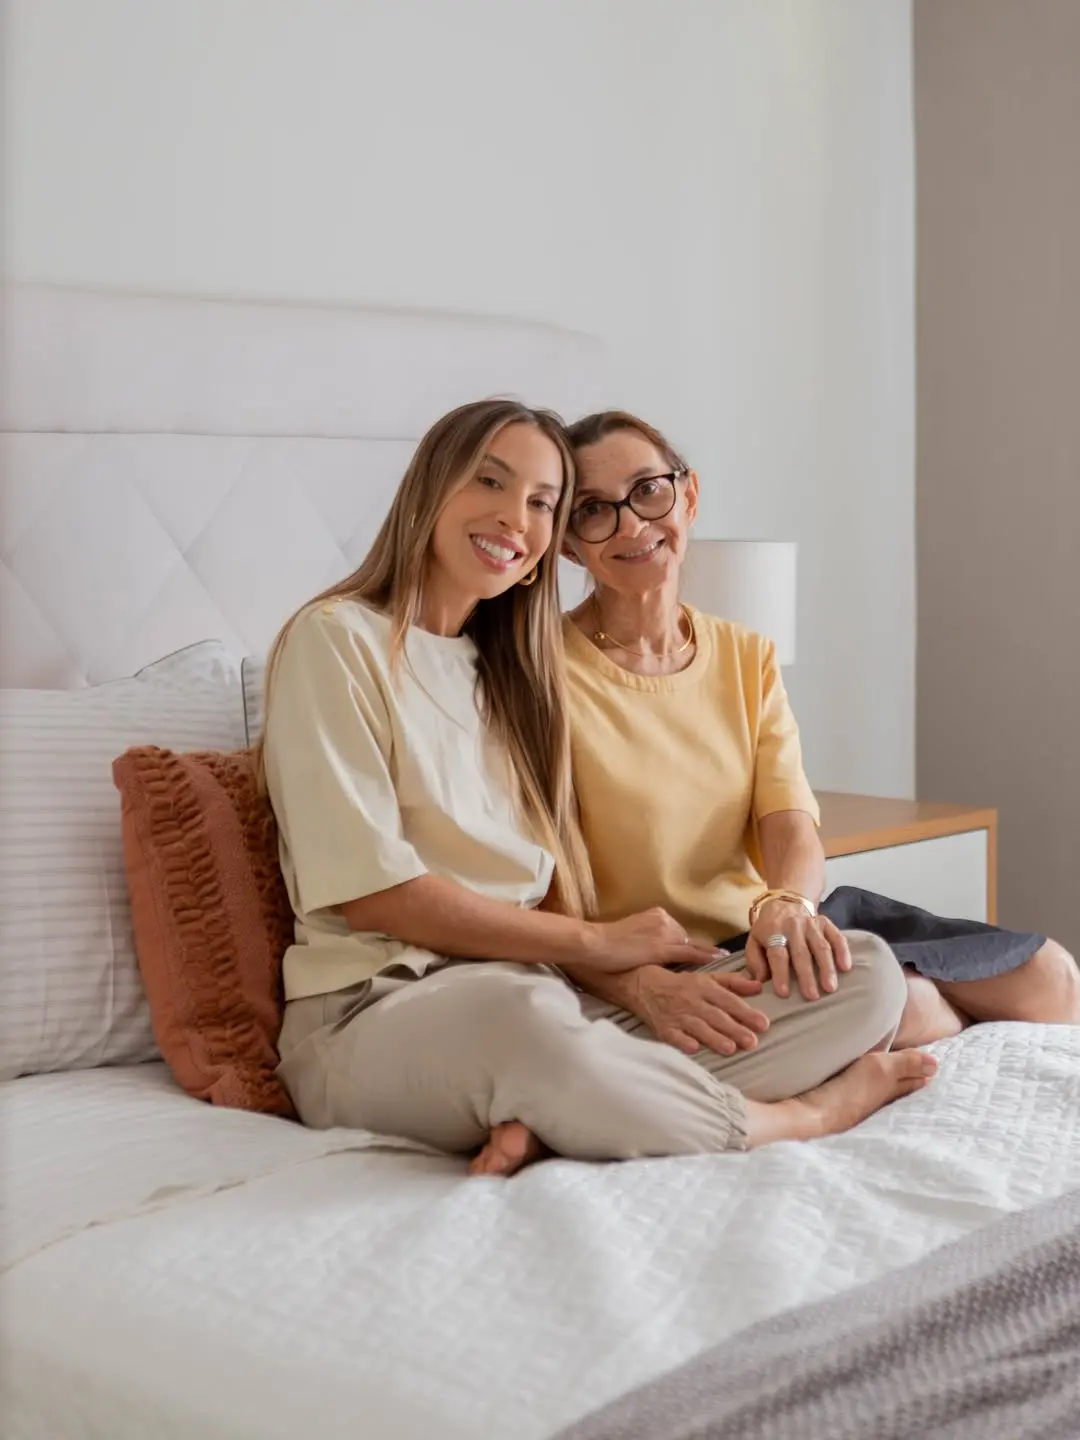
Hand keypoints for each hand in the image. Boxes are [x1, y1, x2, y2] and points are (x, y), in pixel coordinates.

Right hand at [585, 907, 721, 973]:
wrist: (594, 944)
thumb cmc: (604, 942)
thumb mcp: (629, 932)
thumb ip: (644, 935)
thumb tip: (649, 946)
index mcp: (654, 914)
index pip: (675, 930)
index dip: (684, 942)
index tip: (699, 948)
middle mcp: (663, 920)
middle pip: (685, 937)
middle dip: (695, 949)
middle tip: (714, 957)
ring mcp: (664, 933)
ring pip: (690, 945)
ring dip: (705, 953)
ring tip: (720, 958)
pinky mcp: (662, 948)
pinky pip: (689, 954)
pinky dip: (704, 957)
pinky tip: (717, 959)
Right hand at [617, 965, 769, 1055]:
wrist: (643, 985)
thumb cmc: (681, 984)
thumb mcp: (707, 978)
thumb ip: (733, 983)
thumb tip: (759, 987)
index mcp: (704, 987)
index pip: (728, 1001)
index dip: (746, 1012)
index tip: (763, 1024)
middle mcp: (692, 1001)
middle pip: (716, 1016)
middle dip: (735, 1029)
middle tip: (752, 1042)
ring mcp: (677, 1015)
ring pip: (698, 1027)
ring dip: (714, 1038)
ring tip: (731, 1049)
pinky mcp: (664, 1028)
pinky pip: (674, 1036)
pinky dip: (683, 1042)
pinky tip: (694, 1049)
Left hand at [745, 900, 851, 1000]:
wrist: (783, 904)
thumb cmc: (768, 931)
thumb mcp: (754, 942)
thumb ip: (754, 962)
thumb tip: (759, 982)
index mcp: (772, 932)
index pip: (777, 955)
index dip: (780, 974)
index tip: (785, 994)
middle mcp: (792, 926)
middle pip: (801, 953)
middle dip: (807, 976)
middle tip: (812, 997)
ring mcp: (811, 924)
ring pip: (821, 947)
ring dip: (826, 968)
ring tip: (830, 988)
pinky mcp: (825, 923)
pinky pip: (837, 936)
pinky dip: (843, 951)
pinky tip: (845, 967)